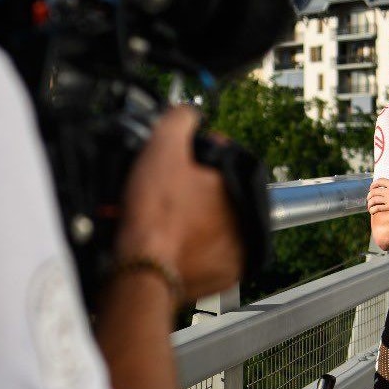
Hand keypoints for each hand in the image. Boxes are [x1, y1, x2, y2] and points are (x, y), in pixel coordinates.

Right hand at [117, 107, 241, 300]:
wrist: (141, 271)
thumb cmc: (155, 214)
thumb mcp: (162, 147)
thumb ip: (181, 118)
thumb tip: (189, 111)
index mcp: (240, 188)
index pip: (223, 158)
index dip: (195, 153)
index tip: (175, 161)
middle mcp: (247, 221)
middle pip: (218, 192)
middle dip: (193, 188)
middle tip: (165, 192)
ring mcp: (238, 252)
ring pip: (214, 224)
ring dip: (193, 218)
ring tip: (164, 217)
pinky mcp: (223, 277)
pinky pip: (209, 254)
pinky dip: (193, 247)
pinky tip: (170, 239)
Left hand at [367, 178, 388, 214]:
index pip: (379, 181)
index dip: (373, 185)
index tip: (372, 188)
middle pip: (374, 191)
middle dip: (369, 196)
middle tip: (369, 199)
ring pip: (373, 200)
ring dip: (369, 204)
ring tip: (370, 207)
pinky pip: (377, 209)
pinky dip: (373, 210)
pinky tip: (373, 212)